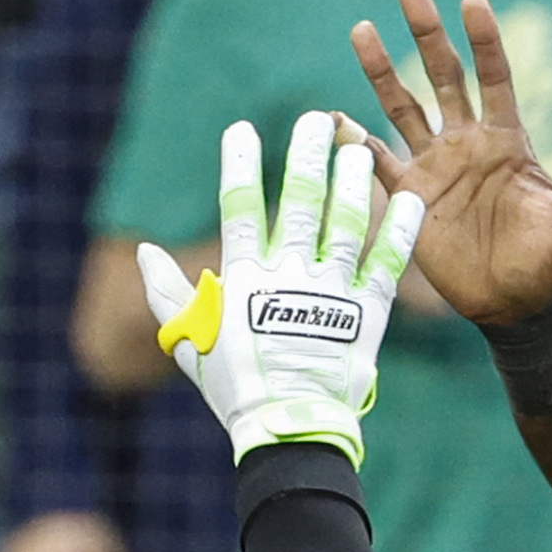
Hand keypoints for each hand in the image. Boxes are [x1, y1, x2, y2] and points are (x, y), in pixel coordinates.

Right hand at [134, 109, 423, 465]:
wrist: (286, 430)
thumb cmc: (234, 387)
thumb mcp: (189, 342)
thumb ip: (167, 293)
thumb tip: (143, 251)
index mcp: (243, 282)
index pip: (238, 210)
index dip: (239, 167)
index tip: (242, 130)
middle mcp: (288, 278)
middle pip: (298, 204)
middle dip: (306, 157)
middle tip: (317, 120)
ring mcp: (330, 294)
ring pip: (345, 224)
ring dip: (351, 181)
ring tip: (359, 146)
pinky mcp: (366, 314)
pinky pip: (386, 265)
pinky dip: (399, 231)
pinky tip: (408, 198)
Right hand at [346, 0, 551, 328]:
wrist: (513, 304)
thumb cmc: (549, 262)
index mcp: (507, 141)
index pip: (495, 77)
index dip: (485, 41)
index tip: (473, 0)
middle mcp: (468, 144)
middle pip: (443, 75)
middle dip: (426, 31)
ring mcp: (436, 167)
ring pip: (403, 107)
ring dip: (382, 70)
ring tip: (361, 29)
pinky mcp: (411, 198)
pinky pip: (378, 163)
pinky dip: (355, 143)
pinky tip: (331, 119)